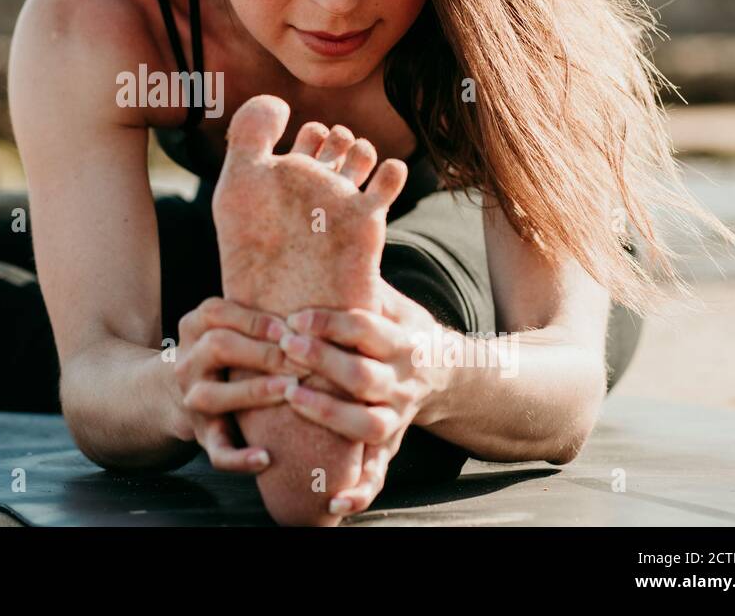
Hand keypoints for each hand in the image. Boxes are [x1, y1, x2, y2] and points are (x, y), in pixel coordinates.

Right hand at [173, 296, 305, 473]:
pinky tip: (265, 458)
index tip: (292, 327)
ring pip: (212, 396)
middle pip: (217, 346)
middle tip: (301, 359)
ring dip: (253, 391)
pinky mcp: (204, 435)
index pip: (216, 312)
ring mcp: (192, 400)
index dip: (256, 320)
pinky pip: (217, 450)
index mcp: (194, 327)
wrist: (179, 395)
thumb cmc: (228, 353)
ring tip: (290, 391)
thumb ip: (259, 317)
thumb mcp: (229, 326)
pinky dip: (239, 458)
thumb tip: (317, 311)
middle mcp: (188, 361)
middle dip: (262, 352)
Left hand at [279, 279, 455, 512]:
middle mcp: (403, 380)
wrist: (448, 373)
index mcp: (403, 340)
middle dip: (323, 363)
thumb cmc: (403, 328)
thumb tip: (334, 231)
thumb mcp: (394, 300)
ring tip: (292, 397)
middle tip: (286, 348)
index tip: (295, 316)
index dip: (331, 322)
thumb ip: (363, 280)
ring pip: (368, 425)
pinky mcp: (390, 444)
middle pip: (364, 376)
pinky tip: (333, 503)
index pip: (367, 329)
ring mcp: (398, 416)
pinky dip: (358, 492)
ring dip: (329, 415)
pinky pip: (377, 473)